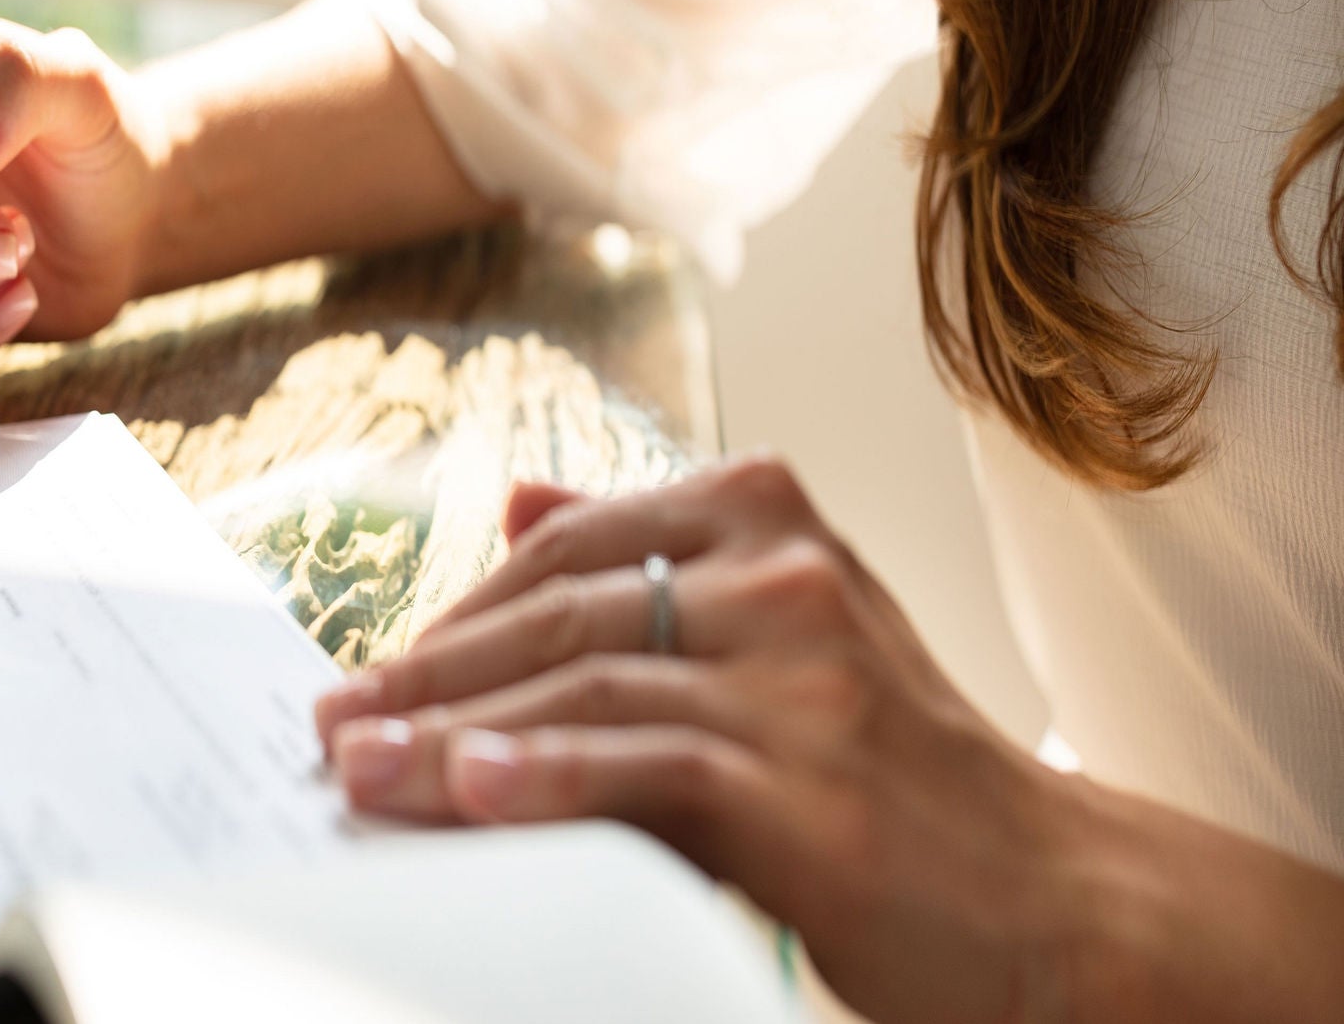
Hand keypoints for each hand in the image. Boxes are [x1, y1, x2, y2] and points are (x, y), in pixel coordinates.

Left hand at [313, 458, 1086, 1023]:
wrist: (1052, 893)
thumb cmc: (895, 765)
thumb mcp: (776, 629)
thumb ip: (647, 558)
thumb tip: (512, 496)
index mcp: (764, 515)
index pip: (567, 545)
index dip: (454, 612)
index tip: (372, 670)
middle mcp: (783, 573)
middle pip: (560, 612)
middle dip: (430, 674)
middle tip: (336, 726)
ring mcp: (805, 673)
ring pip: (586, 686)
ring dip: (453, 734)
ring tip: (362, 770)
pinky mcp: (813, 783)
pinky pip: (651, 765)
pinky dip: (551, 777)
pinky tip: (471, 791)